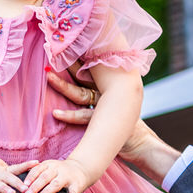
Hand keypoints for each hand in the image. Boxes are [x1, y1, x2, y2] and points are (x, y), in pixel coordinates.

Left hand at [23, 158, 92, 192]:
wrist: (81, 168)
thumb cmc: (59, 172)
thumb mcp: (49, 168)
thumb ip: (37, 174)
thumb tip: (19, 185)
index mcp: (49, 165)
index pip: (37, 170)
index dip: (30, 177)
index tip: (23, 185)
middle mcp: (57, 169)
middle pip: (45, 177)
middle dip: (35, 186)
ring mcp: (67, 177)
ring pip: (56, 184)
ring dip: (47, 192)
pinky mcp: (77, 184)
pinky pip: (73, 192)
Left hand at [47, 68, 177, 182]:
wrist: (142, 144)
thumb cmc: (126, 126)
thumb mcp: (116, 105)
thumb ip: (104, 92)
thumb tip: (87, 79)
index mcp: (111, 87)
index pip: (93, 69)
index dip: (80, 59)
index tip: (67, 48)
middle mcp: (108, 94)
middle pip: (85, 77)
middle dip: (70, 66)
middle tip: (53, 55)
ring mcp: (106, 107)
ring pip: (81, 94)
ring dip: (64, 86)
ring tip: (49, 78)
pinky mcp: (104, 122)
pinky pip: (84, 117)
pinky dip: (69, 116)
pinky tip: (56, 113)